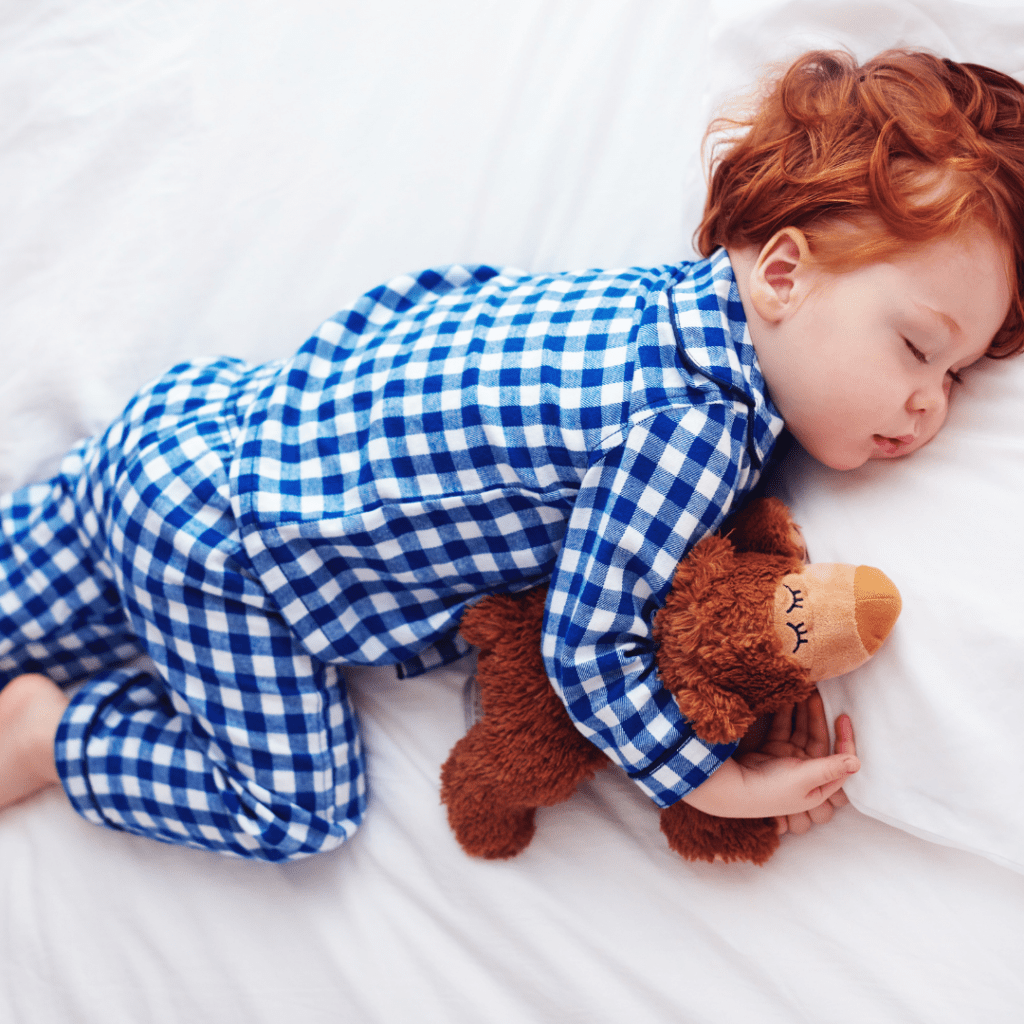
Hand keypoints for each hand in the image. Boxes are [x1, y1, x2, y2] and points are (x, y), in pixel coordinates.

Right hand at [739, 693, 856, 835]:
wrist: (733, 788)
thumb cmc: (771, 790)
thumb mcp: (804, 779)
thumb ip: (830, 768)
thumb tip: (857, 763)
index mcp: (819, 785)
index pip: (840, 760)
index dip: (844, 739)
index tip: (843, 718)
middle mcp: (806, 772)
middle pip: (819, 740)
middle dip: (818, 717)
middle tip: (817, 694)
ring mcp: (788, 760)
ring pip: (801, 731)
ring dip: (802, 713)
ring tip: (804, 691)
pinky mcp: (773, 750)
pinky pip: (784, 728)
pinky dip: (786, 714)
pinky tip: (787, 698)